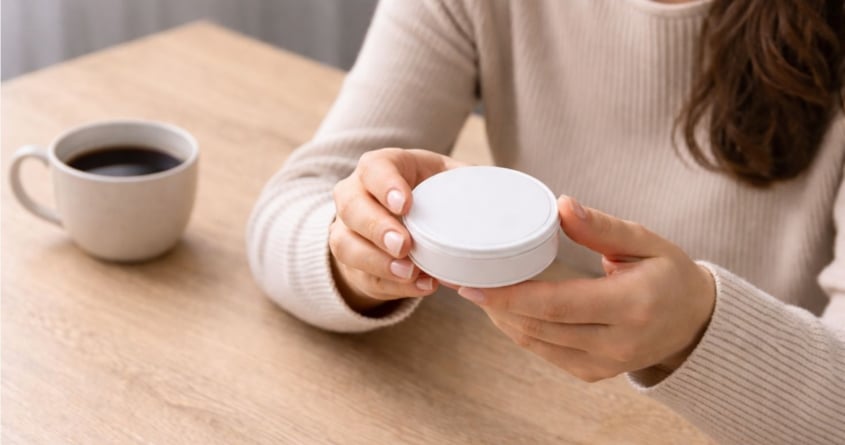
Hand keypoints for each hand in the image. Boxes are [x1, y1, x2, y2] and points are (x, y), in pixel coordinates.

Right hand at [331, 148, 465, 312]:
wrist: (403, 222)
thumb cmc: (430, 194)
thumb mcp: (448, 179)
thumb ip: (470, 183)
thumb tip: (507, 198)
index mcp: (381, 168)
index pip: (374, 168)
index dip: (385, 185)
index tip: (405, 205)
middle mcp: (355, 195)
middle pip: (351, 208)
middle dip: (376, 228)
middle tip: (404, 245)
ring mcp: (348, 230)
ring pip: (345, 245)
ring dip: (377, 261)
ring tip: (410, 272)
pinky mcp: (352, 264)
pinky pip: (363, 276)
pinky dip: (391, 285)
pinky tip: (419, 286)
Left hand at [457, 196, 715, 380]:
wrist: (694, 321)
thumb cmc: (668, 273)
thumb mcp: (644, 240)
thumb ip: (601, 226)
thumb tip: (562, 205)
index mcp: (632, 305)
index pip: (557, 305)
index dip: (510, 296)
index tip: (473, 285)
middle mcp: (618, 342)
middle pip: (540, 327)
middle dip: (497, 305)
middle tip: (466, 279)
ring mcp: (606, 364)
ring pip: (538, 343)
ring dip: (503, 318)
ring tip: (480, 291)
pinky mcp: (595, 374)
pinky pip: (546, 354)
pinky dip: (521, 331)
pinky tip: (505, 310)